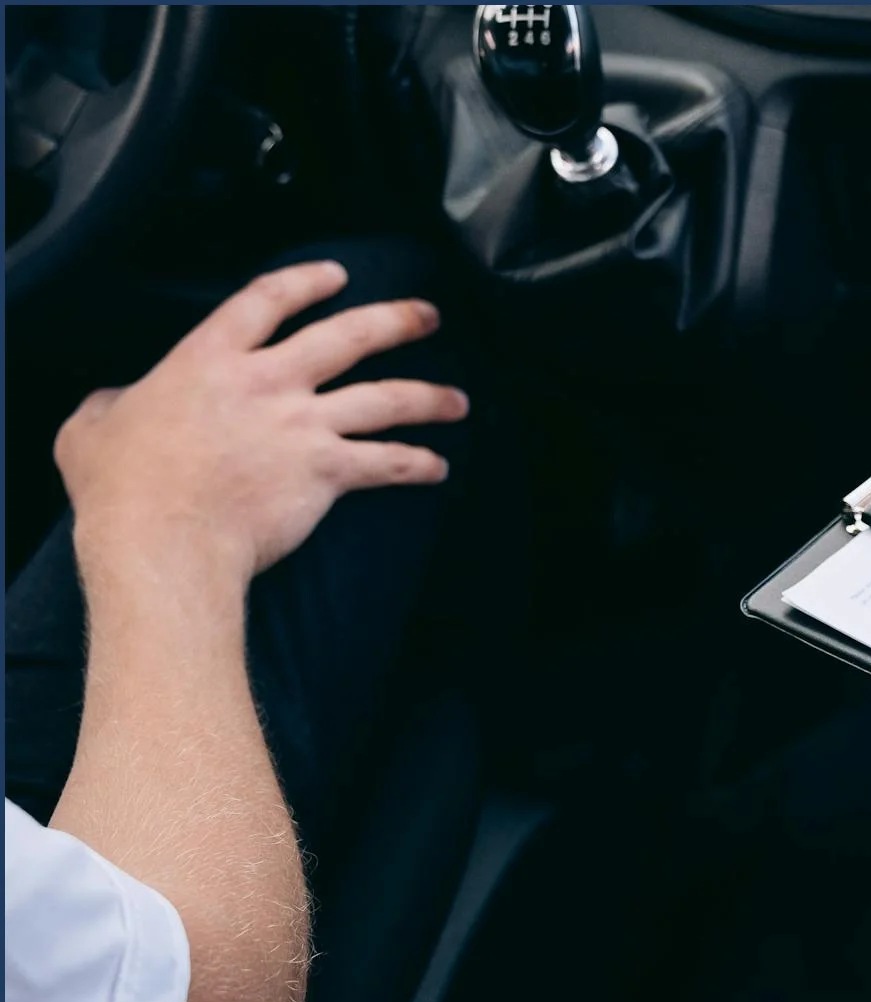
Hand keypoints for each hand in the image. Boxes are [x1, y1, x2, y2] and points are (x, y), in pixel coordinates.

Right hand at [54, 260, 468, 588]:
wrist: (164, 537)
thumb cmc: (123, 488)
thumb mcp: (94, 426)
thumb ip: (113, 403)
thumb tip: (115, 405)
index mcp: (211, 358)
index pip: (267, 300)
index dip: (306, 282)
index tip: (337, 276)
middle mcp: (268, 382)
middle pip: (349, 336)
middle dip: (396, 322)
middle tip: (427, 316)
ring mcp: (303, 425)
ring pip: (386, 398)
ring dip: (429, 397)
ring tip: (458, 400)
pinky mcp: (327, 470)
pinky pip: (387, 462)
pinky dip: (417, 464)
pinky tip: (438, 467)